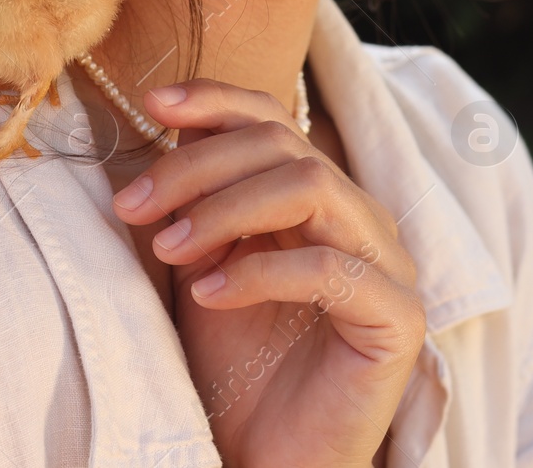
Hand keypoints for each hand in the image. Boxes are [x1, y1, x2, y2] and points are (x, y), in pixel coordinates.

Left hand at [112, 78, 424, 467]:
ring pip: (313, 187)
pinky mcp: (398, 319)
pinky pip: (331, 269)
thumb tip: (167, 128)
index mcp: (321, 198)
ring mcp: (388, 265)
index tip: (153, 103)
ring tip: (169, 250)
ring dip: (226, 209)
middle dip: (198, 167)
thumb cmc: (238, 367)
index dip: (217, 101)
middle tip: (133, 205)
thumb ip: (197, 202)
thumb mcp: (204, 267)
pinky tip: (209, 294)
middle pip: (284, 147)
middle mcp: (361, 218)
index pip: (276, 120)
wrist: (269, 458)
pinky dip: (261, 272)